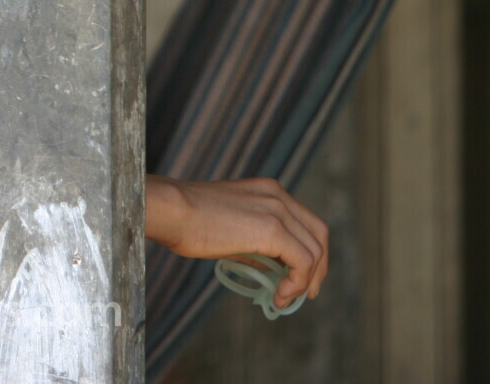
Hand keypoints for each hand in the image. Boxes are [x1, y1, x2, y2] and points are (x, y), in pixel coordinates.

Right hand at [146, 174, 329, 309]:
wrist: (170, 210)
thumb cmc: (186, 220)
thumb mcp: (230, 229)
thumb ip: (255, 246)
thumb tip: (272, 271)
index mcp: (268, 191)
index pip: (306, 222)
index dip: (311, 251)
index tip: (303, 278)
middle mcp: (278, 195)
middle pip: (319, 233)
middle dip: (319, 267)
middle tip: (307, 293)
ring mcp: (277, 210)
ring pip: (314, 251)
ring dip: (306, 281)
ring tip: (285, 299)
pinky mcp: (272, 229)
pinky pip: (302, 262)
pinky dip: (297, 284)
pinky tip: (279, 296)